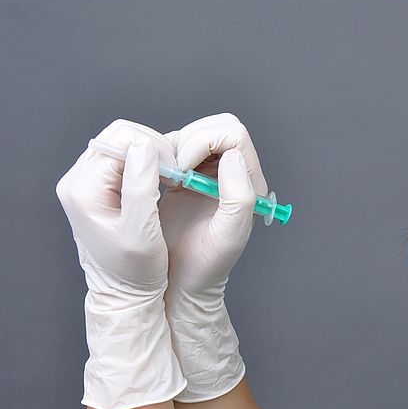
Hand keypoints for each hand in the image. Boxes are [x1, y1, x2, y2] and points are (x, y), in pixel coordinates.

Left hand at [55, 119, 186, 408]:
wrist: (126, 294)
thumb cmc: (136, 271)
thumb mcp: (142, 231)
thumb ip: (141, 186)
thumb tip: (145, 145)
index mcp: (84, 188)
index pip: (123, 139)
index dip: (157, 149)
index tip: (178, 174)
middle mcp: (80, 179)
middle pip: (122, 134)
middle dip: (155, 148)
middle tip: (176, 176)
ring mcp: (89, 181)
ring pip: (126, 143)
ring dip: (154, 156)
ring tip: (170, 182)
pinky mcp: (101, 185)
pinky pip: (128, 158)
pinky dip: (149, 164)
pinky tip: (162, 185)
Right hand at [158, 113, 268, 401]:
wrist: (183, 282)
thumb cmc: (207, 264)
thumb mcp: (230, 235)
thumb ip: (238, 195)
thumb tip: (232, 155)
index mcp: (249, 181)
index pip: (232, 134)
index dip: (204, 141)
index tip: (184, 169)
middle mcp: (233, 172)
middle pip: (214, 127)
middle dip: (188, 140)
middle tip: (172, 171)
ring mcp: (210, 173)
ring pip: (193, 135)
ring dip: (173, 148)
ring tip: (164, 180)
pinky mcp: (187, 177)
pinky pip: (175, 149)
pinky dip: (162, 156)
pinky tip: (158, 182)